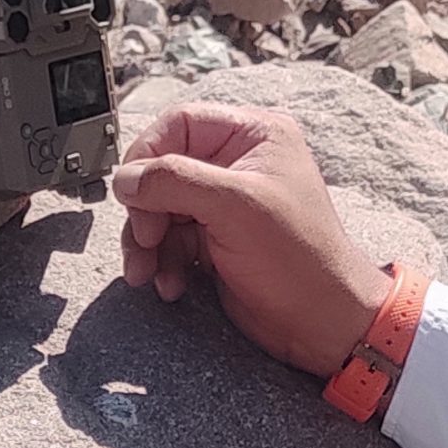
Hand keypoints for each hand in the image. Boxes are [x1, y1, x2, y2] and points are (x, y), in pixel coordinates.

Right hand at [110, 102, 394, 377]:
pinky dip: (162, 261)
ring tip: (147, 272)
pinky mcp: (215, 240)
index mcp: (253, 136)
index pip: (179, 124)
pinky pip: (170, 240)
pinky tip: (170, 284)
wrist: (321, 323)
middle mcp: (237, 164)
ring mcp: (225, 204)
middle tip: (145, 238)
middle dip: (145, 209)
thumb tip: (126, 177)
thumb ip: (174, 181)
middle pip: (163, 170)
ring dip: (147, 242)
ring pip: (160, 209)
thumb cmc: (300, 258)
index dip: (148, 154)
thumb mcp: (235, 206)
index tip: (131, 189)